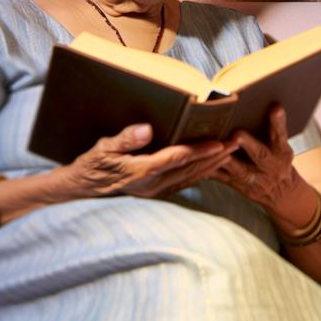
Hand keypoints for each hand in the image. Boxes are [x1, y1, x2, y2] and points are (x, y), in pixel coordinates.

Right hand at [61, 123, 238, 198]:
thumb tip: (146, 129)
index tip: (219, 143)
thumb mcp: (103, 148)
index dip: (200, 151)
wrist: (83, 189)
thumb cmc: (92, 165)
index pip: (177, 159)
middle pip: (191, 169)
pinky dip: (201, 173)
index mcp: (142, 171)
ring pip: (191, 177)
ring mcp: (156, 190)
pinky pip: (184, 183)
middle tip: (237, 144)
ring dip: (212, 165)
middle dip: (215, 157)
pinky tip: (212, 166)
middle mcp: (154, 184)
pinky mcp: (157, 192)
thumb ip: (125, 139)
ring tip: (232, 153)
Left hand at [211, 105, 299, 209]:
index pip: (281, 135)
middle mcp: (269, 166)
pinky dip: (209, 169)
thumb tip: (263, 103)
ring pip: (238, 169)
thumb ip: (273, 130)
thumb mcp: (282, 147)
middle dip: (248, 143)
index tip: (275, 108)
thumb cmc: (279, 161)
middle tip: (237, 133)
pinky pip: (222, 178)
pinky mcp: (238, 185)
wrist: (282, 193)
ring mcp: (254, 178)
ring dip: (224, 158)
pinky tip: (197, 161)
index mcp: (281, 152)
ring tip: (211, 147)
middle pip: (259, 154)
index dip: (278, 123)